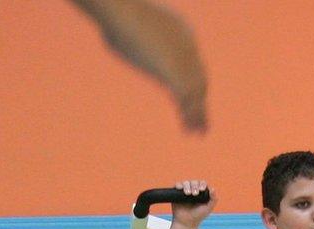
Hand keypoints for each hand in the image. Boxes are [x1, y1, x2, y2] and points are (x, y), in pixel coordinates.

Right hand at [72, 0, 208, 133]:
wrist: (125, 12)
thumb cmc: (118, 14)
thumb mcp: (125, 22)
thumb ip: (126, 33)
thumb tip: (111, 31)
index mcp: (182, 31)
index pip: (193, 61)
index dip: (194, 80)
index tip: (193, 94)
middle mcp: (189, 47)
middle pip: (199, 77)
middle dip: (200, 98)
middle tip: (202, 119)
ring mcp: (185, 61)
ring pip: (196, 92)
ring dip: (198, 113)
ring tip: (200, 132)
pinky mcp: (176, 74)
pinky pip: (187, 99)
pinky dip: (190, 115)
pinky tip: (190, 130)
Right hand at [172, 179, 212, 225]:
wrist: (186, 223)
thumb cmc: (198, 216)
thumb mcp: (208, 208)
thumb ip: (213, 199)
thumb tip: (212, 189)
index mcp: (201, 192)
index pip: (202, 184)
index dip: (202, 184)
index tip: (201, 189)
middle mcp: (193, 190)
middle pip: (194, 182)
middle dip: (194, 186)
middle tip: (194, 194)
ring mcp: (185, 191)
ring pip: (186, 183)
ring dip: (187, 186)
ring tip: (187, 193)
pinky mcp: (176, 193)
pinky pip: (177, 185)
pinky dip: (178, 185)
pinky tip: (180, 188)